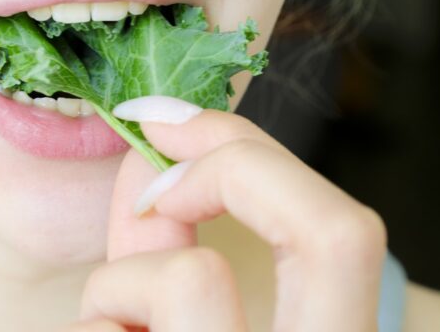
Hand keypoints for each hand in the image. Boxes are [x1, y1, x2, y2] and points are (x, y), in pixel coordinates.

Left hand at [64, 96, 386, 331]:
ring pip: (191, 280)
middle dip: (228, 176)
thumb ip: (166, 233)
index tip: (166, 127)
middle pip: (331, 233)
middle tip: (154, 186)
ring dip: (119, 285)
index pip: (345, 230)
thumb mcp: (175, 307)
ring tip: (111, 322)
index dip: (252, 157)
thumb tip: (151, 147)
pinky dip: (94, 327)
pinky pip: (107, 331)